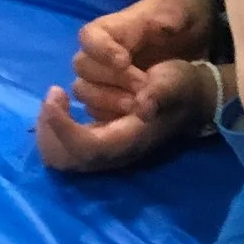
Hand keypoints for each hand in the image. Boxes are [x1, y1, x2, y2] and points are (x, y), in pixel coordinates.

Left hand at [35, 63, 215, 172]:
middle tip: (53, 96)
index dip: (63, 127)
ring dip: (50, 127)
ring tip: (55, 97)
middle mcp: (114, 152)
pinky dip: (55, 126)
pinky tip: (61, 102)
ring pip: (61, 155)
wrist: (193, 99)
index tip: (55, 94)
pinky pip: (66, 144)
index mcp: (130, 141)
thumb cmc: (181, 88)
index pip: (86, 148)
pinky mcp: (100, 138)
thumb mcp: (174, 83)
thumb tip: (143, 106)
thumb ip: (159, 93)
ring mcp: (106, 148)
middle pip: (67, 160)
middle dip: (51, 129)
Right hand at [70, 0, 215, 104]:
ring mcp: (102, 78)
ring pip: (84, 90)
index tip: (125, 61)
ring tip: (140, 104)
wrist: (192, 41)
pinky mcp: (109, 99)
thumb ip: (171, 17)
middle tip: (143, 85)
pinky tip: (136, 114)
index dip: (101, 50)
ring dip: (108, 99)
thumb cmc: (180, 21)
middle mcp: (99, 53)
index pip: (90, 36)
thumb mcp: (181, 11)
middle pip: (83, 66)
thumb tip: (164, 27)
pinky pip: (95, 110)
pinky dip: (111, 115)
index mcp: (112, 28)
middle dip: (112, 79)